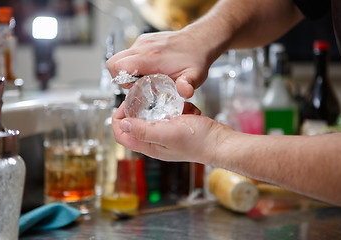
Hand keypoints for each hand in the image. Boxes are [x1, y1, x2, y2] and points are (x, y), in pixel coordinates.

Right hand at [106, 30, 212, 98]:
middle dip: (120, 78)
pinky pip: (129, 54)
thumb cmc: (196, 59)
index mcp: (151, 57)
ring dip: (128, 71)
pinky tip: (150, 69)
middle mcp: (143, 47)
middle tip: (137, 85)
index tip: (135, 88)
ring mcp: (143, 42)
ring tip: (145, 77)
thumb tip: (185, 92)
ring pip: (120, 58)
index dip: (122, 82)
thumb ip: (187, 86)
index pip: (119, 66)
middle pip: (113, 62)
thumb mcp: (194, 76)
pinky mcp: (144, 41)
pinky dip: (134, 64)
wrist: (200, 41)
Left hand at [112, 101, 234, 162]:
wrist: (221, 142)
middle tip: (147, 97)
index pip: (122, 135)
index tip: (126, 104)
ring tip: (174, 104)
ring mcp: (168, 136)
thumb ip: (143, 130)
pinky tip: (187, 109)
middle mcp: (156, 142)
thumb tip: (122, 124)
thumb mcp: (167, 133)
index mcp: (150, 146)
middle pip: (136, 125)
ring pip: (155, 118)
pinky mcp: (179, 128)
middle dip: (140, 110)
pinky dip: (178, 109)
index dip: (119, 119)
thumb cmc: (198, 141)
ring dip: (163, 108)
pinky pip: (171, 115)